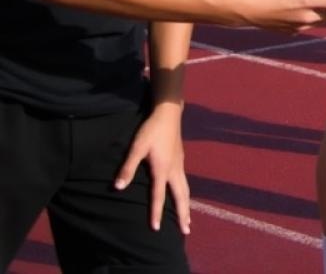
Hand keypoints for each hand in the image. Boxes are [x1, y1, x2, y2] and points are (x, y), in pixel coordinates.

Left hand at [116, 101, 188, 233]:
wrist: (169, 113)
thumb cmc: (150, 130)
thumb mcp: (136, 148)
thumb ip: (128, 168)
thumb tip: (118, 188)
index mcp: (162, 169)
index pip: (158, 196)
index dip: (156, 213)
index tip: (156, 229)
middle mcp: (174, 169)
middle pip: (181, 196)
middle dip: (183, 214)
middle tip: (185, 231)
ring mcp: (180, 164)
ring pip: (186, 190)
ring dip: (187, 206)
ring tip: (188, 220)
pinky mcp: (181, 159)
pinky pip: (185, 182)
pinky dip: (186, 194)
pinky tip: (183, 196)